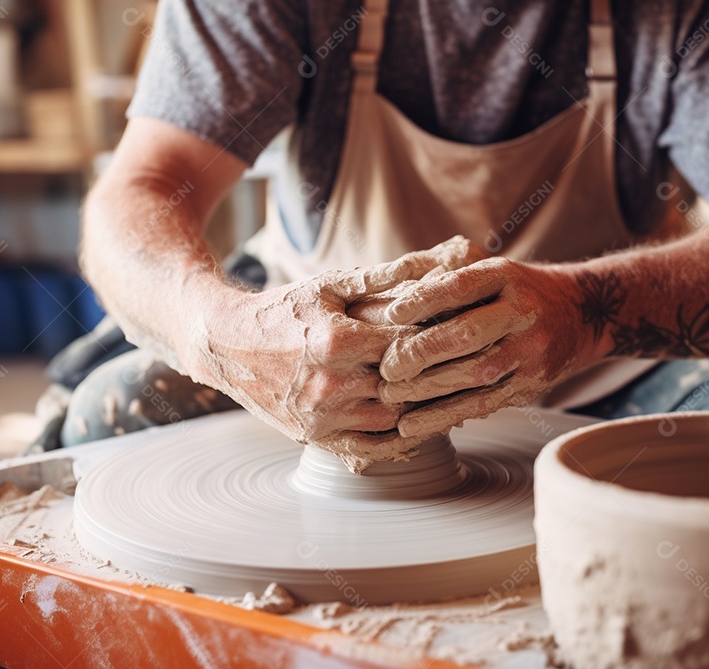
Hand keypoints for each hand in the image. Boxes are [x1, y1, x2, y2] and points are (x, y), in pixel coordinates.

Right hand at [191, 236, 486, 470]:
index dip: (444, 337)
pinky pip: (372, 448)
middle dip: (446, 376)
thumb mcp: (330, 284)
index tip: (474, 331)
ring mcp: (322, 417)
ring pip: (396, 421)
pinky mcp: (316, 439)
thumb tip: (439, 259)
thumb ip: (384, 277)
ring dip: (429, 410)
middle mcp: (328, 384)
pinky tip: (424, 423)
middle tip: (483, 368)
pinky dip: (403, 440)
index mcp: (335, 341)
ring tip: (461, 395)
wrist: (225, 345)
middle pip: (408, 385)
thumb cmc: (283, 309)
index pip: (407, 342)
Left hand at [378, 256, 587, 439]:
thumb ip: (447, 279)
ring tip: (390, 394)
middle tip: (386, 367)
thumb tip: (389, 302)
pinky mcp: (531, 386)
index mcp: (506, 276)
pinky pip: (483, 404)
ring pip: (476, 374)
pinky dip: (443, 416)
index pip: (460, 287)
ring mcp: (531, 351)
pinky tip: (412, 424)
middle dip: (421, 352)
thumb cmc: (514, 291)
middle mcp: (522, 312)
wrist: (579, 314)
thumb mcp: (490, 271)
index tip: (390, 314)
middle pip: (467, 334)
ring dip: (427, 389)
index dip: (423, 300)